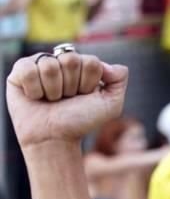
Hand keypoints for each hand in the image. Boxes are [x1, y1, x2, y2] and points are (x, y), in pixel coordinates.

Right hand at [6, 51, 127, 148]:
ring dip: (54, 90)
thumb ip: (119, 80)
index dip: (89, 84)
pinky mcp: (20, 70)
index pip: (91, 62)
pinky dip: (35, 89)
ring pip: (50, 66)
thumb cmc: (81, 121)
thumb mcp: (110, 104)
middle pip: (71, 60)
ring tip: (52, 100)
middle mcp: (61, 61)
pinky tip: (36, 97)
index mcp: (83, 66)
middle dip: (72, 86)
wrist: (55, 137)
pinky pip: (29, 70)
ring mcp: (40, 63)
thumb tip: (106, 64)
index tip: (84, 97)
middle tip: (67, 99)